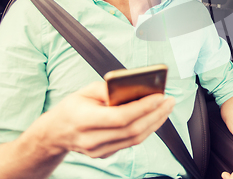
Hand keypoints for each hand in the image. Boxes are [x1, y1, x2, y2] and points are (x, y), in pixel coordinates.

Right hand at [31, 81, 173, 158]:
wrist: (56, 133)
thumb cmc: (72, 108)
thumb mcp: (85, 91)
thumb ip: (107, 88)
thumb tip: (132, 86)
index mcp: (84, 119)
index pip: (119, 117)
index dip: (142, 107)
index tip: (158, 96)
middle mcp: (91, 139)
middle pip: (132, 130)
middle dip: (155, 114)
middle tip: (169, 101)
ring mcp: (99, 150)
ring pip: (135, 139)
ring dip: (156, 122)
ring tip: (167, 108)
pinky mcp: (106, 154)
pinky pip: (132, 142)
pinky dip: (147, 129)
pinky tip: (155, 117)